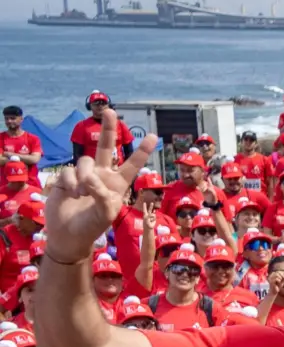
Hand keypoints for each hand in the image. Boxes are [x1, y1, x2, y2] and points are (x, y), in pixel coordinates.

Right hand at [43, 115, 158, 263]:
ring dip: (82, 177)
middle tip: (111, 111)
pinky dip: (69, 183)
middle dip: (108, 129)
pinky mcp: (66, 177)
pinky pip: (68, 171)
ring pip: (84, 161)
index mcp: (117, 183)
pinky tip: (70, 194)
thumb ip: (103, 195)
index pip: (132, 164)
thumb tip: (90, 178)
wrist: (68, 235)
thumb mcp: (105, 213)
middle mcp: (102, 175)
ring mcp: (83, 175)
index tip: (153, 136)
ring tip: (81, 194)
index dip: (142, 151)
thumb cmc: (92, 226)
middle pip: (106, 147)